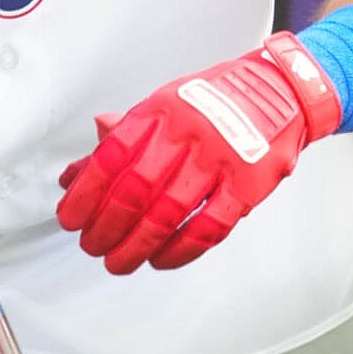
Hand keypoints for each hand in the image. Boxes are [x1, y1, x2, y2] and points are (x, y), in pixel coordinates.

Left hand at [55, 33, 341, 275]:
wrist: (282, 91)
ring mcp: (221, 159)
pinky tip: (160, 260)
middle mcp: (188, 132)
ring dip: (137, 246)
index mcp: (161, 110)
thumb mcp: (165, 104)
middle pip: (136, 190)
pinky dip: (180, 250)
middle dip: (107, 226)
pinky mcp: (248, 185)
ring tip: (118, 262)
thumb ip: (122, 138)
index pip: (112, 156)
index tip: (70, 218)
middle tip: (92, 246)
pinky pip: (209, 228)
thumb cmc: (216, 102)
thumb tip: (74, 173)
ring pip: (169, 213)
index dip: (86, 192)